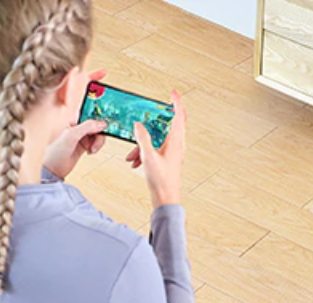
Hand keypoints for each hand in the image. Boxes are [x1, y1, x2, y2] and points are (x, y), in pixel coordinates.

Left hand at [43, 69, 108, 179]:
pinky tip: (90, 150)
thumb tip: (102, 124)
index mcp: (66, 111)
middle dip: (101, 118)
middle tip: (106, 123)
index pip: (79, 90)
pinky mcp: (84, 140)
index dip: (91, 80)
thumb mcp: (71, 137)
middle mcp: (74, 118)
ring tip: (92, 146)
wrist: (52, 171)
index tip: (103, 74)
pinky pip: (97, 137)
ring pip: (98, 126)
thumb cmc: (52, 153)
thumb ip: (87, 127)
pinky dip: (97, 144)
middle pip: (93, 110)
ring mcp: (80, 129)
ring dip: (99, 137)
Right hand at [126, 89, 186, 208]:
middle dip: (153, 123)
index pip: (179, 115)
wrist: (165, 200)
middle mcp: (176, 146)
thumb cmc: (162, 181)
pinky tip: (134, 161)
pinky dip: (144, 152)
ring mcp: (172, 153)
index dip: (176, 102)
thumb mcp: (149, 156)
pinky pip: (155, 150)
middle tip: (147, 117)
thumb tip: (139, 125)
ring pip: (158, 140)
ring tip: (132, 153)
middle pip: (167, 126)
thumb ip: (143, 138)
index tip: (172, 93)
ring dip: (144, 143)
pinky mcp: (167, 161)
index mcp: (176, 141)